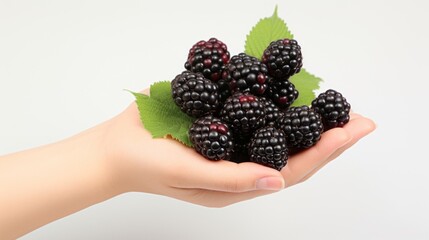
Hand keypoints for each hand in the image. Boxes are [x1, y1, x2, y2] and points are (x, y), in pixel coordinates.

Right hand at [103, 98, 375, 206]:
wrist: (117, 147)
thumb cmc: (148, 166)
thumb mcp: (188, 176)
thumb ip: (230, 179)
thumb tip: (277, 181)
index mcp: (239, 182)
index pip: (291, 169)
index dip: (324, 151)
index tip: (352, 131)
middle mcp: (242, 161)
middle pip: (293, 150)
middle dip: (328, 135)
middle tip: (360, 120)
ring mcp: (234, 140)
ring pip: (279, 129)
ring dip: (309, 118)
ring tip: (336, 105)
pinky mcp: (222, 120)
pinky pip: (255, 110)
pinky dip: (277, 100)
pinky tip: (292, 89)